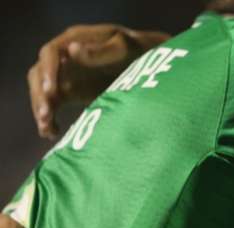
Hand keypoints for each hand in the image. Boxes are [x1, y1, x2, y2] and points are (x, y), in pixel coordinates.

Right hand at [28, 24, 169, 138]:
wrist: (145, 63)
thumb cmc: (136, 51)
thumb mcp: (123, 48)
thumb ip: (101, 52)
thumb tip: (73, 49)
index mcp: (73, 40)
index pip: (51, 53)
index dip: (48, 71)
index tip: (51, 91)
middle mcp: (63, 56)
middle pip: (39, 74)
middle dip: (40, 95)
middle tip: (45, 115)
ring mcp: (64, 74)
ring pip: (43, 91)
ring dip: (41, 109)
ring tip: (47, 128)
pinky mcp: (68, 91)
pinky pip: (52, 105)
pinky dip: (49, 119)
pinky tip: (51, 133)